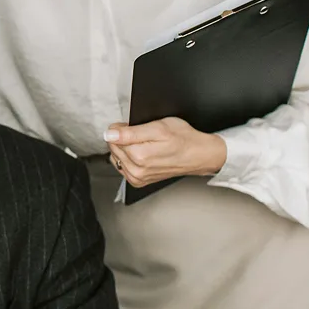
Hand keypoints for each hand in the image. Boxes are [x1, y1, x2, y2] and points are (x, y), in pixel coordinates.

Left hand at [105, 117, 226, 186]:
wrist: (198, 155)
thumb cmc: (183, 139)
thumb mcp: (158, 127)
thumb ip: (130, 132)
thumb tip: (109, 134)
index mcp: (139, 155)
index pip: (112, 137)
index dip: (121, 128)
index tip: (132, 126)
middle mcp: (137, 170)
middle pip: (114, 147)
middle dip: (124, 139)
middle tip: (143, 136)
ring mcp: (138, 177)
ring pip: (116, 157)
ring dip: (126, 149)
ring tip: (145, 146)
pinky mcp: (139, 181)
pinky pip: (123, 167)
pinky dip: (128, 159)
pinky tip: (142, 155)